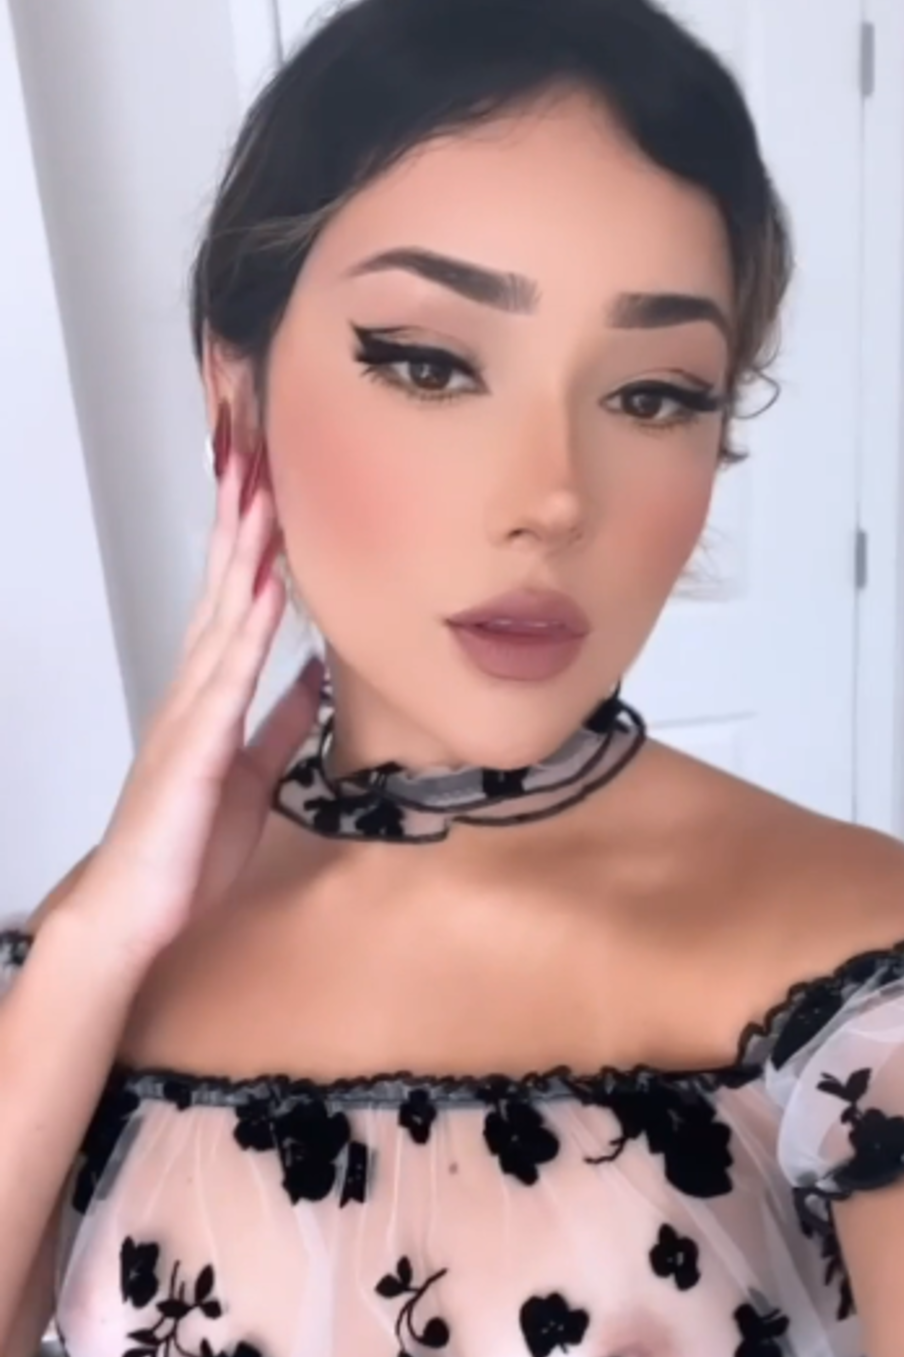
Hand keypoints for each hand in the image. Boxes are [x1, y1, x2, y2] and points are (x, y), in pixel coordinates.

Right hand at [71, 419, 323, 970]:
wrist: (136, 907)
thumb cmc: (185, 848)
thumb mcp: (252, 774)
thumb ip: (279, 722)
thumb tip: (315, 676)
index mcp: (206, 696)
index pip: (231, 602)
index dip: (249, 543)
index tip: (266, 485)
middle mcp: (192, 690)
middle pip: (220, 588)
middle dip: (239, 520)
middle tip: (254, 450)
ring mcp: (189, 713)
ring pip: (221, 614)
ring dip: (242, 551)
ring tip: (260, 488)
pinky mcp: (197, 747)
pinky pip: (229, 676)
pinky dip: (249, 626)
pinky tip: (267, 586)